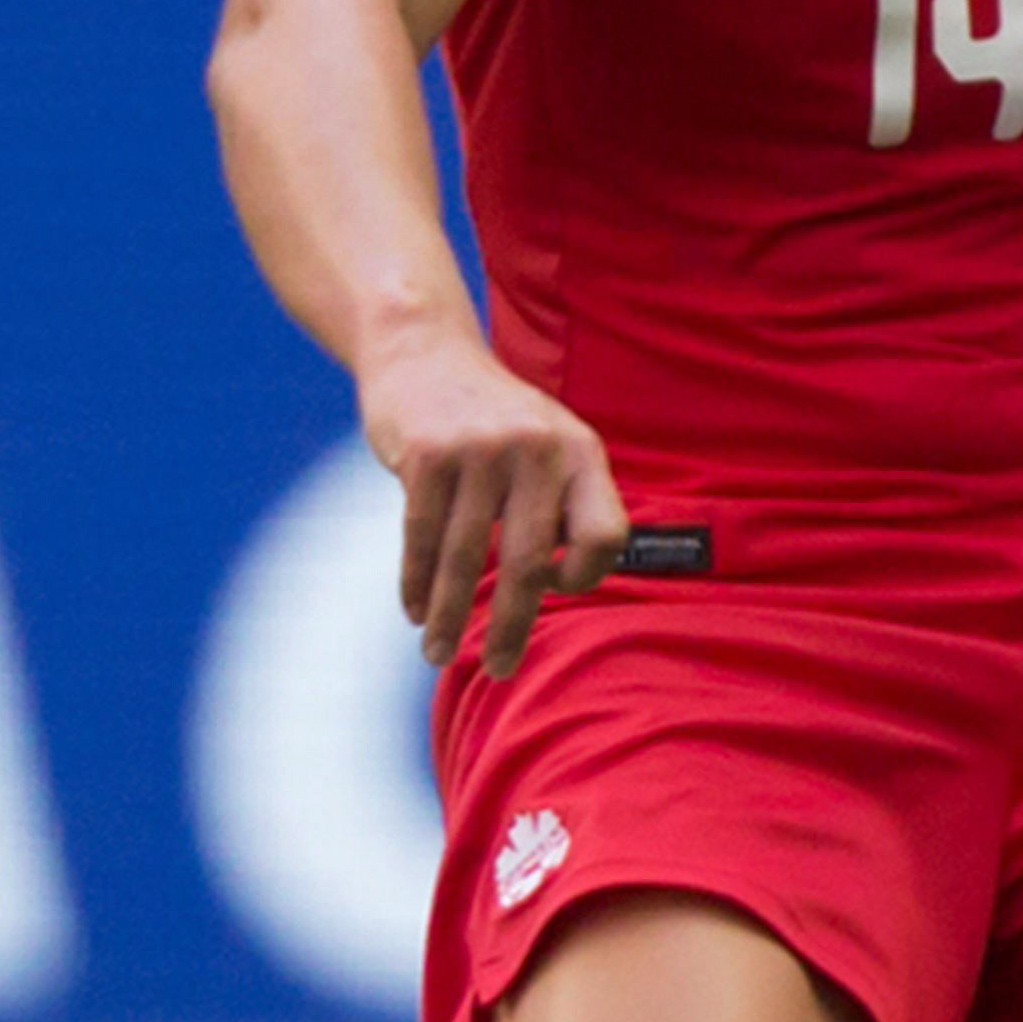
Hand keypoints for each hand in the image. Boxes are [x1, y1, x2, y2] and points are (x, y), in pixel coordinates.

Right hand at [360, 317, 628, 675]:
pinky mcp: (427, 454)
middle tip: (501, 669)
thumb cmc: (496, 422)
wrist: (424, 352)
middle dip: (513, 626)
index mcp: (582, 451)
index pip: (607, 535)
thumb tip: (568, 585)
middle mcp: (540, 448)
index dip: (584, 574)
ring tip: (438, 653)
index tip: (553, 588)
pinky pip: (421, 536)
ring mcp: (481, 450)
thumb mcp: (551, 444)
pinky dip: (417, 582)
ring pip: (467, 558)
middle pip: (532, 561)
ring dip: (451, 615)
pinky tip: (416, 610)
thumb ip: (567, 504)